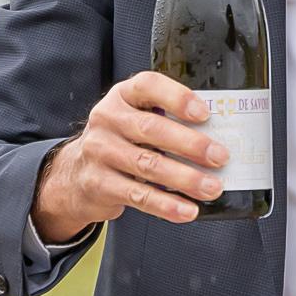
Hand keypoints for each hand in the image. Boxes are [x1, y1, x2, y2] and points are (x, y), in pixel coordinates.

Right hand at [31, 71, 226, 241]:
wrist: (75, 174)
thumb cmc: (120, 141)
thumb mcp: (135, 118)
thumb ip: (166, 120)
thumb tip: (215, 137)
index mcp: (122, 96)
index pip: (148, 86)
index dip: (178, 97)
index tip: (205, 113)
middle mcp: (107, 119)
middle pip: (151, 128)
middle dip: (190, 144)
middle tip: (219, 156)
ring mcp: (100, 152)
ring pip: (148, 165)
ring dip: (186, 178)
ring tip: (211, 187)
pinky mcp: (99, 183)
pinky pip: (138, 195)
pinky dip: (167, 205)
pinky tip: (187, 209)